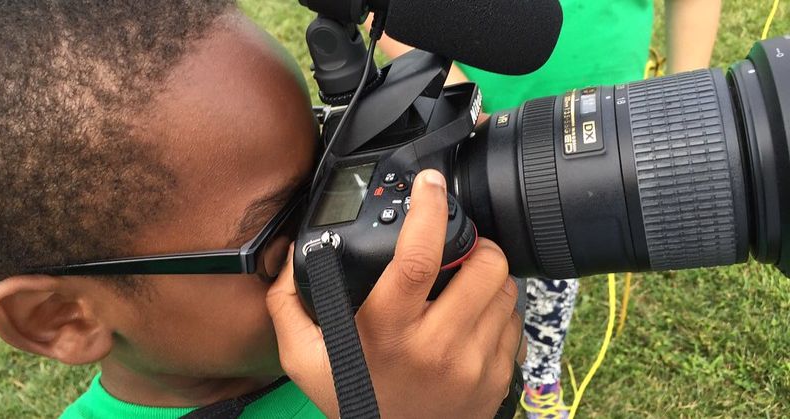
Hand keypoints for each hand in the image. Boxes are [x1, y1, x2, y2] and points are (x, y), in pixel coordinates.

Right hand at [267, 169, 522, 417]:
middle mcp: (436, 347)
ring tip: (464, 284)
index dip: (429, 208)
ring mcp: (473, 365)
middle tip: (459, 248)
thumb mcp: (303, 357)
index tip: (430, 183)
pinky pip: (515, 323)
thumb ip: (289, 303)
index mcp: (387, 330)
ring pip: (505, 290)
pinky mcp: (497, 379)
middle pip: (485, 266)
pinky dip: (498, 310)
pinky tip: (473, 318)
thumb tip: (290, 256)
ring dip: (488, 276)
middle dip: (477, 245)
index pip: (418, 256)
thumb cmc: (352, 399)